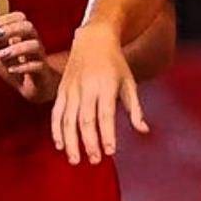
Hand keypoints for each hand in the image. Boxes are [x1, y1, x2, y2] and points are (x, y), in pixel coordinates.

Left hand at [0, 12, 60, 103]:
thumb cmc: (17, 67)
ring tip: (0, 56)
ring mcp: (40, 57)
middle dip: (11, 29)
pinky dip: (23, 67)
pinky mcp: (43, 72)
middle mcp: (34, 42)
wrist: (33, 88)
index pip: (20, 18)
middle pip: (29, 27)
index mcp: (23, 35)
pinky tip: (11, 70)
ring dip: (16, 48)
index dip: (6, 18)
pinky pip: (37, 66)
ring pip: (35, 45)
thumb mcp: (1, 55)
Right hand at [51, 20, 147, 164]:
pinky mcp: (61, 90)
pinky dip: (56, 130)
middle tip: (94, 161)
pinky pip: (56, 113)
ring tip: (75, 160)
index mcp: (106, 85)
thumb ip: (135, 108)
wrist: (93, 40)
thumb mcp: (129, 82)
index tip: (110, 152)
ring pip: (67, 119)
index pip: (105, 114)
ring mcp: (71, 89)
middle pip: (85, 119)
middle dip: (89, 142)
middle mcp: (87, 87)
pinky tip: (60, 146)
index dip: (107, 134)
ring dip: (70, 141)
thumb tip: (144, 131)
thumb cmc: (116, 65)